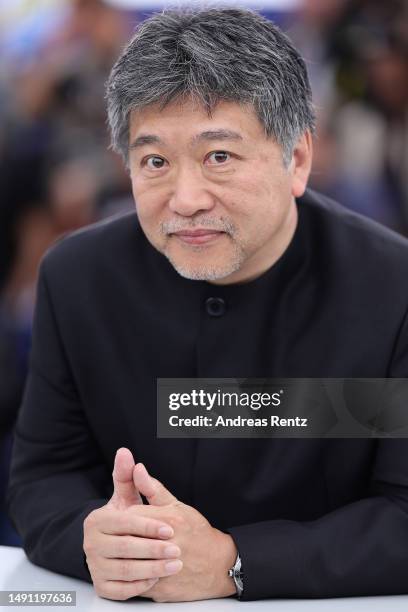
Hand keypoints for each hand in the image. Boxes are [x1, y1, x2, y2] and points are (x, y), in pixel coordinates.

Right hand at [83, 448, 182, 600]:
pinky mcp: (101, 586)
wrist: (114, 548)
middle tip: (177, 550)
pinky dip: (141, 585)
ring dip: (153, 568)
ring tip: (174, 565)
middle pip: (126, 548)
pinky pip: (122, 589)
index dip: (149, 526)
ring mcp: (95, 566)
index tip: (170, 529)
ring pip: (126, 570)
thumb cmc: (125, 520)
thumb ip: (127, 477)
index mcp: (96, 521)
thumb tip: (125, 453)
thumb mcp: (126, 498)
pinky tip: (157, 578)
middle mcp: (91, 544)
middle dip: (154, 549)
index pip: (125, 523)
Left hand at [131, 463, 237, 601]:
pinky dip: (130, 576)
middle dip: (120, 536)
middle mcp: (167, 544)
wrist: (218, 565)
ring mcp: (164, 568)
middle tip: (117, 536)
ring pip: (129, 563)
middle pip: (128, 539)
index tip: (121, 519)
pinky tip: (131, 569)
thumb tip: (137, 469)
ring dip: (123, 557)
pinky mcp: (161, 588)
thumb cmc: (197, 532)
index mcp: (170, 521)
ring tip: (122, 552)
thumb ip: (153, 488)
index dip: (124, 517)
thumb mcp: (178, 505)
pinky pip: (135, 582)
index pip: (131, 516)